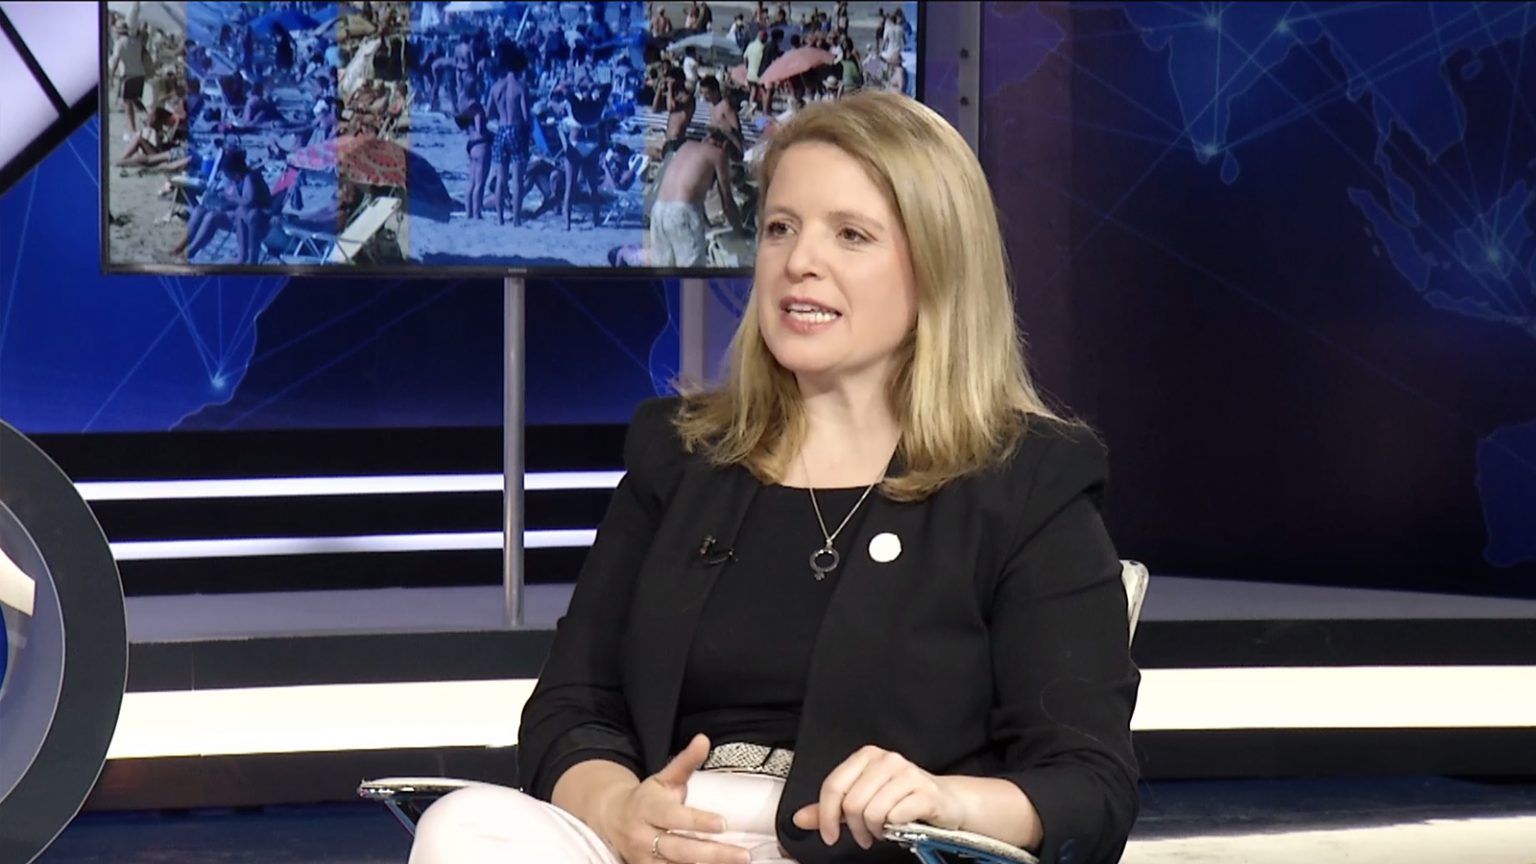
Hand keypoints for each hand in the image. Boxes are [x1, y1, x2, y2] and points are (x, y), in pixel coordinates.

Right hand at [596, 734, 748, 863]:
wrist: (611, 818)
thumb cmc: (646, 798)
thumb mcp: (663, 778)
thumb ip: (685, 761)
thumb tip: (703, 740)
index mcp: (649, 809)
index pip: (674, 817)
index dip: (698, 822)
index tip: (722, 823)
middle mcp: (644, 836)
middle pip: (680, 849)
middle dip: (713, 854)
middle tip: (743, 855)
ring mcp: (644, 858)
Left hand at [790, 746, 967, 849]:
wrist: (946, 802)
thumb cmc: (900, 800)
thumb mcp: (861, 801)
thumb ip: (829, 809)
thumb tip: (799, 818)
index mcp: (866, 756)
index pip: (833, 785)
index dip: (825, 816)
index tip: (829, 837)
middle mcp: (886, 759)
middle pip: (852, 803)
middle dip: (854, 829)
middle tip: (864, 837)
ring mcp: (907, 773)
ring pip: (872, 811)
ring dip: (874, 831)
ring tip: (882, 831)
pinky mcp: (925, 791)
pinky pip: (896, 816)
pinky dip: (893, 829)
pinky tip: (898, 827)